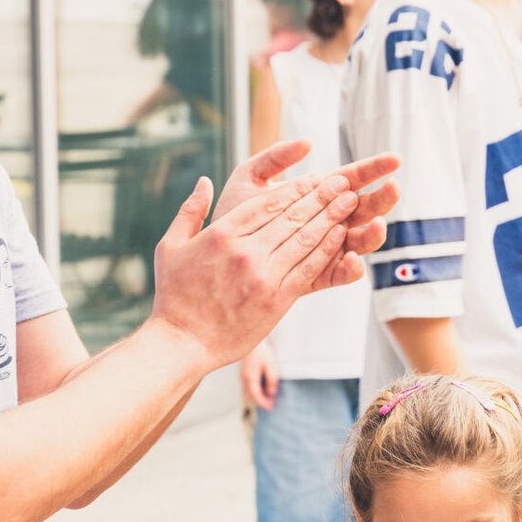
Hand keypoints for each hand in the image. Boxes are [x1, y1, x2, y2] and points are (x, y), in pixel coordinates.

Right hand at [149, 152, 399, 369]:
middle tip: (342, 182)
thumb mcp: (171, 247)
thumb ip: (190, 211)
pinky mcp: (277, 298)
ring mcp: (263, 275)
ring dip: (331, 216)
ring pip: (304, 238)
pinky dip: (327, 248)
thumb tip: (204, 181)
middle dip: (321, 196)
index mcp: (221, 234)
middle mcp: (245, 251)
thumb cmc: (174, 296)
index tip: (314, 178)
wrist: (182, 342)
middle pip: (291, 216)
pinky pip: (308, 267)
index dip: (295, 189)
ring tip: (350, 200)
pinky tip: (341, 234)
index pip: (267, 203)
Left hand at [214, 141, 399, 266]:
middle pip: (365, 209)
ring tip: (378, 224)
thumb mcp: (249, 179)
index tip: (395, 160)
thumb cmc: (232, 215)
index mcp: (318, 196)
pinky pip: (342, 274)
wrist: (215, 258)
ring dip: (373, 234)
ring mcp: (327, 250)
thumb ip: (274, 158)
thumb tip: (307, 143)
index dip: (374, 169)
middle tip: (393, 188)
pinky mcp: (319, 276)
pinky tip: (352, 258)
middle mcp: (329, 222)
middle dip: (382, 199)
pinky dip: (352, 268)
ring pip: (361, 242)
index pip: (352, 179)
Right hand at [241, 342, 279, 410]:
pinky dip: (254, 389)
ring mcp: (242, 374)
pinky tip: (261, 387)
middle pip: (251, 395)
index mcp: (250, 378)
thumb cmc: (261, 350)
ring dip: (257, 396)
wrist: (250, 337)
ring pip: (247, 390)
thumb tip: (271, 393)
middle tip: (271, 405)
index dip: (263, 403)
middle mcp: (244, 378)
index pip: (256, 396)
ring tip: (268, 397)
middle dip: (260, 401)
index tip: (271, 408)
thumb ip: (271, 381)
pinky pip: (247, 385)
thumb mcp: (270, 366)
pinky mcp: (243, 370)